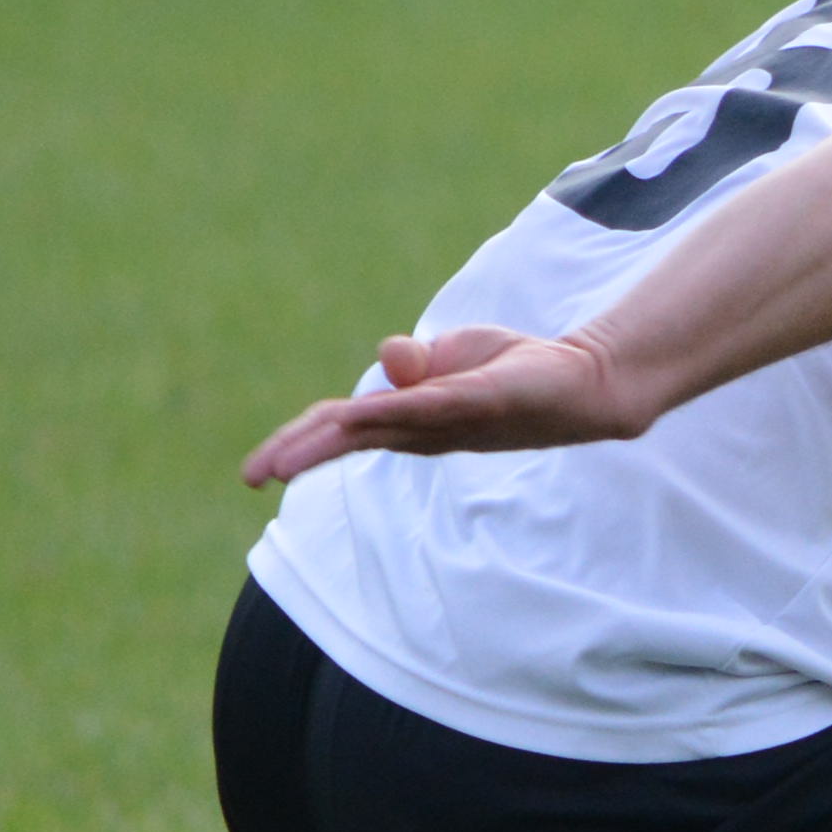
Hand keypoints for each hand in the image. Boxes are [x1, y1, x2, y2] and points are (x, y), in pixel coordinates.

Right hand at [238, 325, 649, 486]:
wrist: (580, 382)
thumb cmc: (510, 371)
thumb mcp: (452, 355)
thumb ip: (414, 360)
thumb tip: (391, 358)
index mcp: (407, 419)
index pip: (338, 429)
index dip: (297, 443)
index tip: (258, 471)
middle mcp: (421, 428)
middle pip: (344, 437)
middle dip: (298, 453)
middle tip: (252, 477)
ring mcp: (446, 417)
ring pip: (374, 428)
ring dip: (325, 443)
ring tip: (283, 463)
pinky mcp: (476, 399)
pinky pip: (426, 404)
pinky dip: (390, 409)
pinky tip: (354, 417)